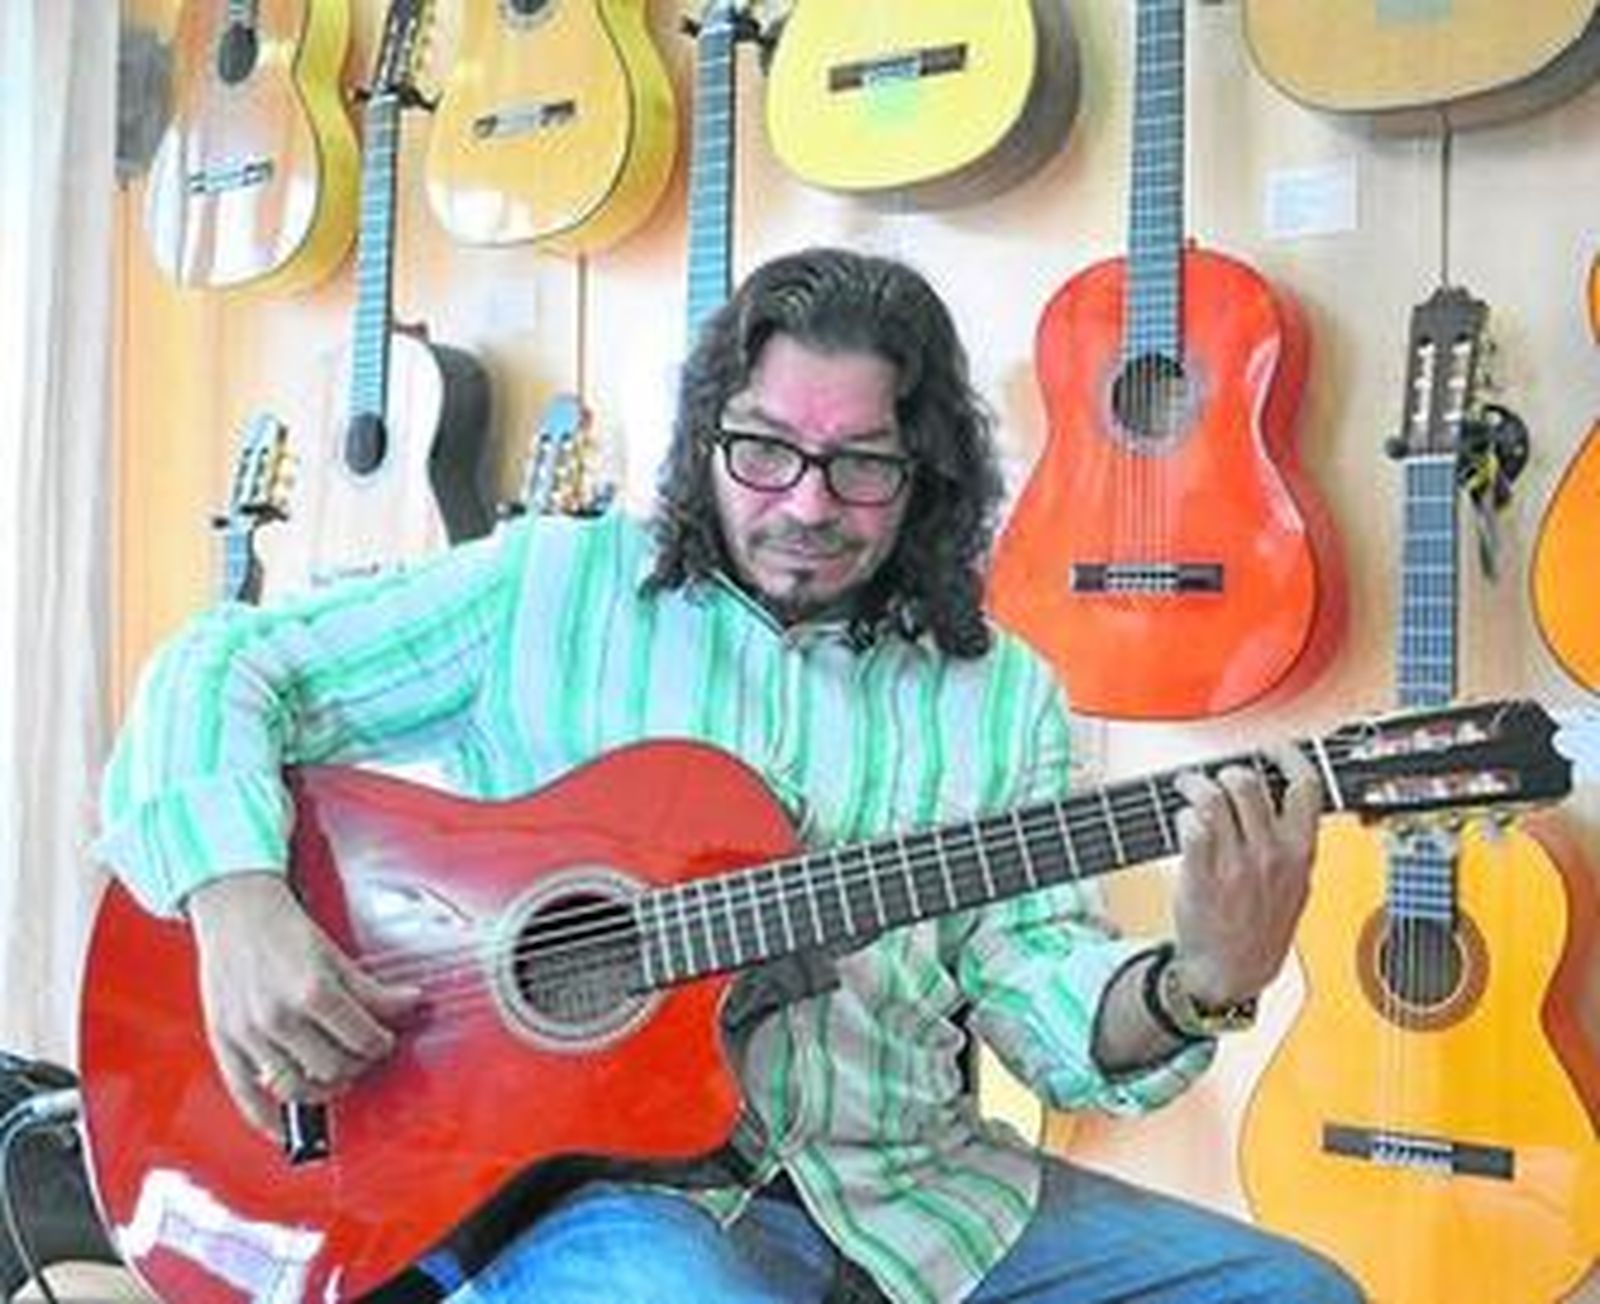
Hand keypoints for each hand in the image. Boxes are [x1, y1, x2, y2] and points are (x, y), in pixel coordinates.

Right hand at [185, 872, 424, 1134]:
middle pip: (334, 1069)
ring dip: (322, 1090)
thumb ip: (372, 990)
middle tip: (361, 1055)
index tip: (383, 1040)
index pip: (363, 1040)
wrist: (235, 909)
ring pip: (296, 1088)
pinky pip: (246, 1098)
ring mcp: (249, 1035)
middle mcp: (279, 1017)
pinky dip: (269, 1121)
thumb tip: (411, 1004)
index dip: (381, 1044)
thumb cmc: (283, 929)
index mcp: (312, 991)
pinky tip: (286, 1128)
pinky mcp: (224, 1044)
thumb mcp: (336, 956)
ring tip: (334, 1076)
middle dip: (355, 1065)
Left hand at [1169, 744, 1321, 1007]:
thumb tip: (1278, 799)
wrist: (1232, 974)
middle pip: (1248, 783)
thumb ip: (1292, 844)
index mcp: (1302, 853)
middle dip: (1226, 772)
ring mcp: (1236, 864)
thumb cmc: (1261, 931)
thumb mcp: (1297, 887)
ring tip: (1188, 790)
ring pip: (1214, 797)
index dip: (1287, 757)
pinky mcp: (1202, 875)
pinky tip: (1183, 821)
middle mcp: (1272, 854)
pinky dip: (1182, 814)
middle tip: (1214, 779)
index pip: (1306, 786)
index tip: (1270, 749)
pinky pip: (1191, 824)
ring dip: (1195, 785)